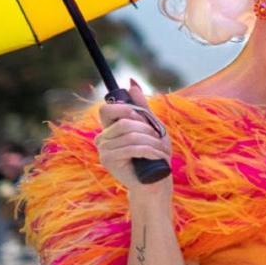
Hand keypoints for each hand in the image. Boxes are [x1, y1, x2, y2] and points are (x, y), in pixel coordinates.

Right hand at [96, 81, 171, 198]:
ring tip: (162, 150)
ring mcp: (103, 150)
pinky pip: (132, 148)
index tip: (141, 117)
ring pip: (131, 135)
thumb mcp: (151, 126)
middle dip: (147, 128)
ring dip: (152, 141)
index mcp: (110, 128)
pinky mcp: (109, 161)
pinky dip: (150, 150)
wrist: (154, 182)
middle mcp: (102, 138)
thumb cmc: (153, 154)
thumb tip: (131, 82)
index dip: (124, 109)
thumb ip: (141, 106)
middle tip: (160, 138)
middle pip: (124, 122)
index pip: (106, 109)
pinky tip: (159, 156)